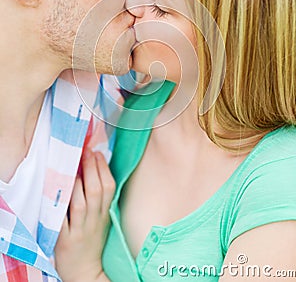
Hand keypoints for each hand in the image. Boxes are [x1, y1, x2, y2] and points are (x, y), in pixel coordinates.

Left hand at [55, 150, 114, 281]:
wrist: (85, 272)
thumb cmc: (92, 241)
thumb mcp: (102, 218)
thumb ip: (99, 198)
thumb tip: (94, 169)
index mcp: (105, 213)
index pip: (109, 187)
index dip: (103, 168)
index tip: (97, 152)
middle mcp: (95, 220)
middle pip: (96, 191)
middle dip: (91, 168)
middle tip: (86, 151)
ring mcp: (80, 230)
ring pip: (81, 202)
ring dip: (79, 182)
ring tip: (74, 165)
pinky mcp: (65, 240)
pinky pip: (65, 219)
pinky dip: (64, 204)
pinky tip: (61, 189)